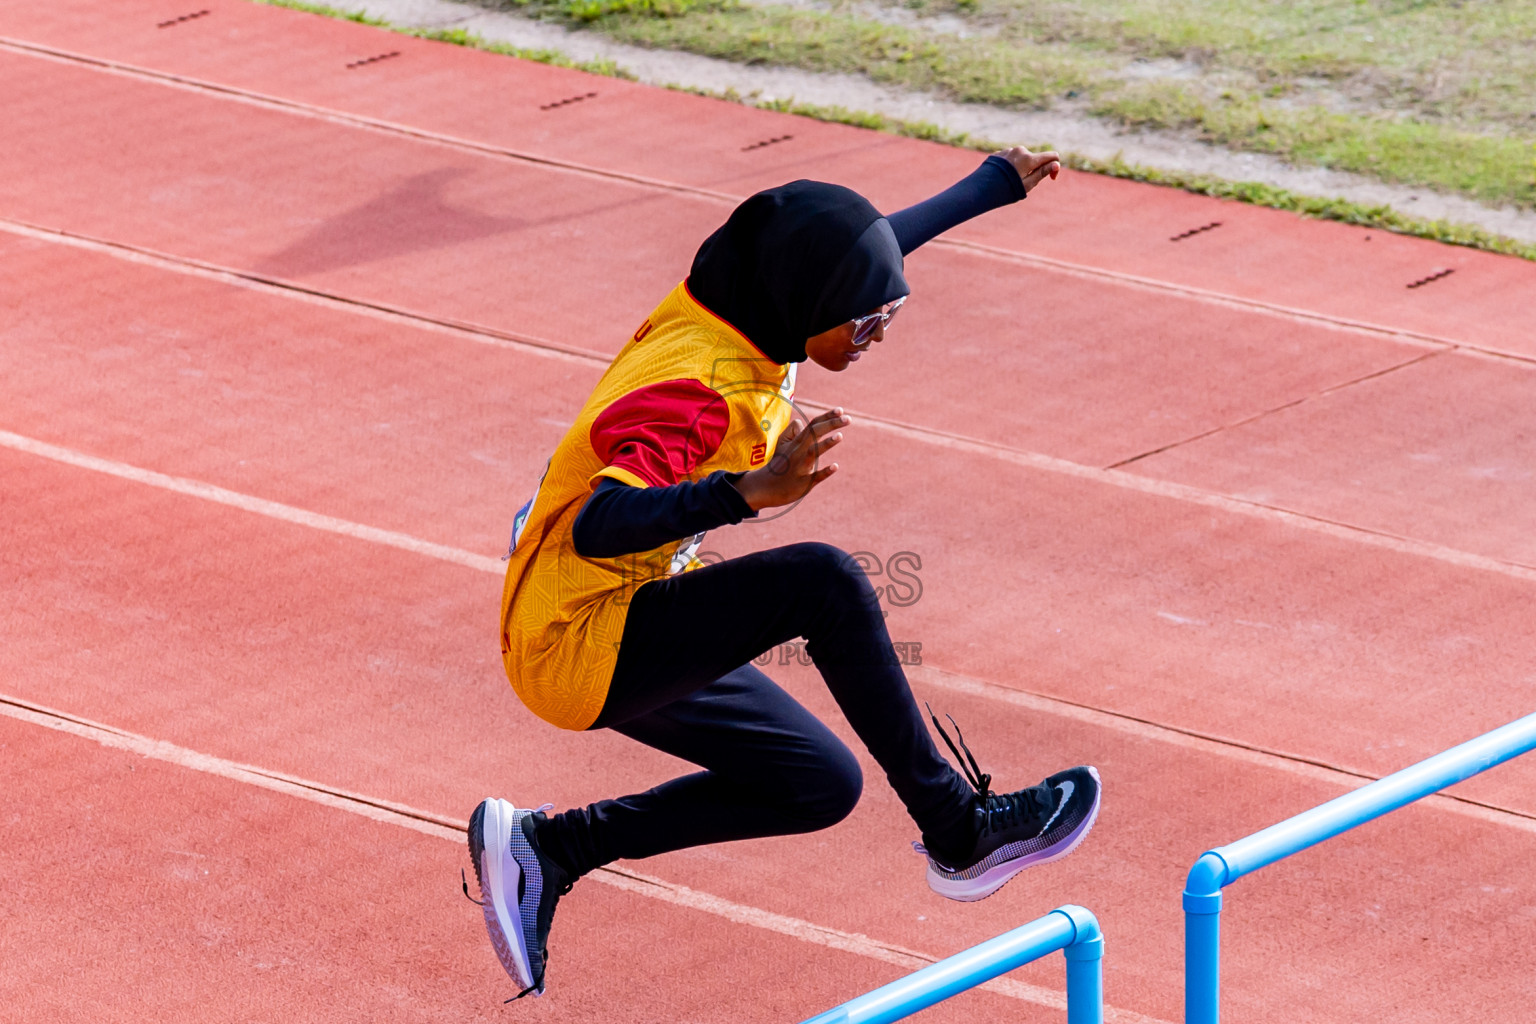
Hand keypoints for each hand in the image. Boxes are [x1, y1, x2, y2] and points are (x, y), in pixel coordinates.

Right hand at [734, 408, 848, 510]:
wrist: (765, 487)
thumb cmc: (778, 464)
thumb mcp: (781, 444)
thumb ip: (792, 432)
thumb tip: (801, 423)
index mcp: (796, 442)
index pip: (813, 425)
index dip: (827, 417)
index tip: (841, 410)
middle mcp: (799, 451)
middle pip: (815, 433)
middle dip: (831, 424)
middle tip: (848, 419)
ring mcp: (801, 467)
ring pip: (813, 452)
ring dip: (826, 444)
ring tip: (840, 436)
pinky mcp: (803, 483)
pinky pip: (815, 476)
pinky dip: (825, 471)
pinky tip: (835, 466)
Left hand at [997, 145, 1060, 192]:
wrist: (980, 190)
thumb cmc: (1006, 190)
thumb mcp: (1027, 184)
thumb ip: (1042, 173)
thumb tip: (1056, 164)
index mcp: (1029, 158)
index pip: (1052, 156)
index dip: (1054, 167)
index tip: (1050, 179)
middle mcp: (1020, 150)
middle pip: (1036, 158)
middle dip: (1034, 169)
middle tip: (1022, 184)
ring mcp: (1008, 150)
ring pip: (1023, 158)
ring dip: (1022, 168)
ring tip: (1010, 181)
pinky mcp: (999, 153)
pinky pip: (1011, 158)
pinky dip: (1011, 167)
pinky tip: (1002, 177)